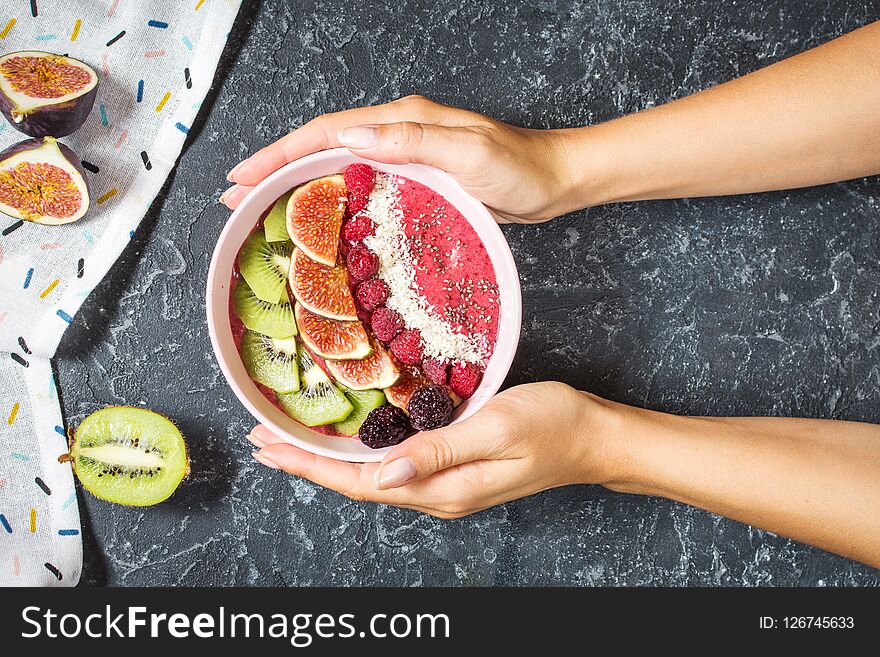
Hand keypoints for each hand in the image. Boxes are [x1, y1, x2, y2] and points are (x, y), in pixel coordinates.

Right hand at [221, 96, 575, 223]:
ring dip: (297, 183)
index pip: (326, 132)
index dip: (280, 154)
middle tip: (235, 198)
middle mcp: (398, 133)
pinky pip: (360, 185)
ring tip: (262, 207)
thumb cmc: (519, 168)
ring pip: (337, 165)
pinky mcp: (416, 179)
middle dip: (275, 168)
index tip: (242, 178)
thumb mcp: (469, 152)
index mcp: (402, 121)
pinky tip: (319, 218)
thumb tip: (351, 134)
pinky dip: (330, 197)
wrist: (554, 180)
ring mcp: (405, 156)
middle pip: (321, 146)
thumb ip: (413, 141)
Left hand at [248, 382, 617, 517]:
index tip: (271, 449)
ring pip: (372, 477)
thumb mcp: (496, 427)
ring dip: (329, 460)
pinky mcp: (454, 471)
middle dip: (307, 464)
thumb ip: (438, 450)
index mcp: (443, 488)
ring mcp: (446, 486)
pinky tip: (350, 440)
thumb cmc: (553, 425)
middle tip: (264, 441)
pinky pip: (394, 467)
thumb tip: (382, 473)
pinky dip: (361, 454)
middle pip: (358, 485)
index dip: (312, 466)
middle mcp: (438, 494)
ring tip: (292, 441)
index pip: (361, 483)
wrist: (594, 436)